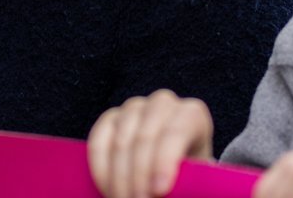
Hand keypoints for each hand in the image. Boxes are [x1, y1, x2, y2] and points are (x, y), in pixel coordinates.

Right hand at [88, 88, 214, 197]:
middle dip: (139, 174)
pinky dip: (101, 169)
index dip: (165, 161)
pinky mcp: (110, 118)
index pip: (177, 131)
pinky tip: (107, 189)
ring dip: (120, 178)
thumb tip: (162, 189)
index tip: (159, 190)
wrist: (171, 173)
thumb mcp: (194, 179)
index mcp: (192, 115)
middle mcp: (163, 104)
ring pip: (121, 141)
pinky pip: (98, 141)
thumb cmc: (186, 177)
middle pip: (146, 136)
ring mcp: (134, 108)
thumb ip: (184, 184)